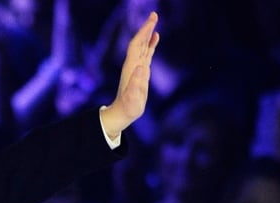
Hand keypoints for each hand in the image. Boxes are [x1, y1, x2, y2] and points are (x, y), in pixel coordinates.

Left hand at [100, 11, 158, 138]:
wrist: (123, 112)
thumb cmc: (129, 106)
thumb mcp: (133, 97)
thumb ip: (136, 83)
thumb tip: (142, 68)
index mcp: (132, 67)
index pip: (137, 45)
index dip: (144, 33)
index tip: (151, 21)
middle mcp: (133, 64)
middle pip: (139, 42)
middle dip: (146, 28)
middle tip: (154, 14)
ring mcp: (137, 67)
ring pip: (143, 46)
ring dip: (148, 33)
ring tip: (154, 21)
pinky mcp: (141, 71)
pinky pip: (146, 53)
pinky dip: (151, 44)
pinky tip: (155, 37)